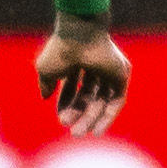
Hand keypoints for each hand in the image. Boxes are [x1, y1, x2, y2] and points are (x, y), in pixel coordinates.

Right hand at [37, 15, 131, 136]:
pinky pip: (116, 101)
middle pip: (89, 96)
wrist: (80, 34)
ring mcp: (110, 69)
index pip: (73, 87)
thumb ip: (46, 83)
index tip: (61, 118)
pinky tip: (97, 130)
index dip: (66, 104)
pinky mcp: (121, 74)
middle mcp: (95, 64)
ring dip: (91, 118)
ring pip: (102, 100)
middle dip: (79, 114)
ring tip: (78, 133)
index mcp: (78, 59)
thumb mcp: (47, 69)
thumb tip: (45, 97)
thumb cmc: (62, 50)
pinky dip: (108, 116)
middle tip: (71, 132)